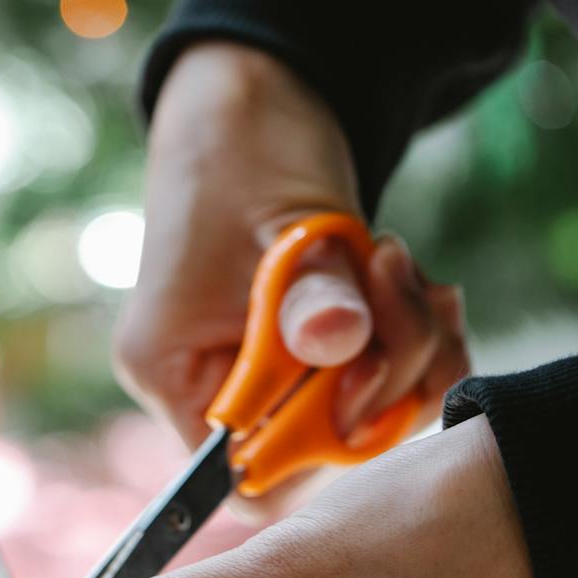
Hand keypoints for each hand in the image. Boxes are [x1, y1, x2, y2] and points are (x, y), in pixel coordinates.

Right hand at [119, 42, 469, 506]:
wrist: (252, 101)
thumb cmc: (244, 151)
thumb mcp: (286, 220)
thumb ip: (311, 290)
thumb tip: (337, 342)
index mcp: (168, 370)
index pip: (240, 476)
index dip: (315, 448)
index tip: (358, 372)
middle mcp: (205, 384)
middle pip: (311, 450)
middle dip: (378, 376)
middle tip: (394, 288)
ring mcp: (254, 369)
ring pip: (355, 413)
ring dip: (405, 346)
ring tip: (395, 269)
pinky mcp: (300, 349)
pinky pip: (371, 378)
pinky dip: (409, 335)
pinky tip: (403, 281)